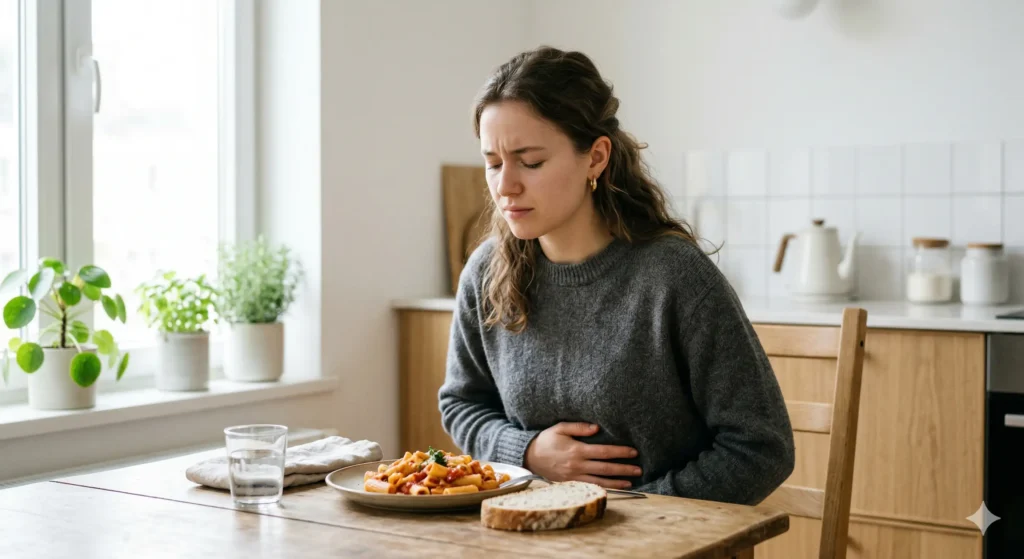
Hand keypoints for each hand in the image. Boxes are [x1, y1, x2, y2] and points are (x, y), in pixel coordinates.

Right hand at [523, 422, 641, 489]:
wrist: (528, 457)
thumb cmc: (546, 440)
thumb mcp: (560, 428)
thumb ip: (579, 427)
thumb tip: (597, 427)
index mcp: (577, 450)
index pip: (604, 452)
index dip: (620, 453)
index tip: (633, 452)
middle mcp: (577, 465)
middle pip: (606, 468)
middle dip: (624, 469)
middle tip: (639, 470)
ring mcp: (574, 476)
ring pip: (600, 480)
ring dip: (617, 482)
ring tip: (631, 481)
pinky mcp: (570, 483)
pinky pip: (590, 486)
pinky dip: (603, 488)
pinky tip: (614, 489)